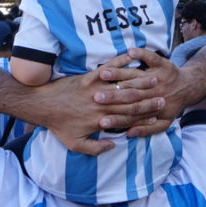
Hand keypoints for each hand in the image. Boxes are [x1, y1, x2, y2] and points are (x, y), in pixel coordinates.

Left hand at [19, 50, 180, 155]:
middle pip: (130, 102)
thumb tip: (113, 145)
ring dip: (140, 82)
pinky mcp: (89, 77)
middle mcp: (102, 105)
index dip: (145, 116)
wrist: (42, 106)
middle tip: (163, 96)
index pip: (128, 119)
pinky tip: (133, 58)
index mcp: (101, 121)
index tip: (157, 114)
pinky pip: (109, 69)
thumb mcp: (74, 144)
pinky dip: (121, 63)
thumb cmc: (58, 125)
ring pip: (123, 86)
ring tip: (154, 79)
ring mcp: (96, 89)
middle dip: (148, 99)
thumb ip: (95, 148)